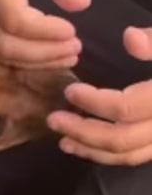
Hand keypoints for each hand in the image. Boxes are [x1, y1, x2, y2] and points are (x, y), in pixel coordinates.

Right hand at [0, 0, 90, 68]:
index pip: (15, 19)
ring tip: (69, 56)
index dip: (45, 31)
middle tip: (76, 47)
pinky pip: (0, 54)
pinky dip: (28, 61)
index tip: (73, 30)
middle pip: (6, 45)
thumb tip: (81, 5)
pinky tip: (51, 57)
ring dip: (37, 62)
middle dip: (44, 53)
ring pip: (2, 55)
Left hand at [48, 28, 151, 165]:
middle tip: (54, 119)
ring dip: (92, 151)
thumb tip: (128, 38)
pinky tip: (92, 148)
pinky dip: (112, 156)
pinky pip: (141, 156)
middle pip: (122, 139)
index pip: (125, 108)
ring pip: (130, 155)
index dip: (93, 102)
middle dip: (83, 132)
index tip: (70, 90)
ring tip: (64, 141)